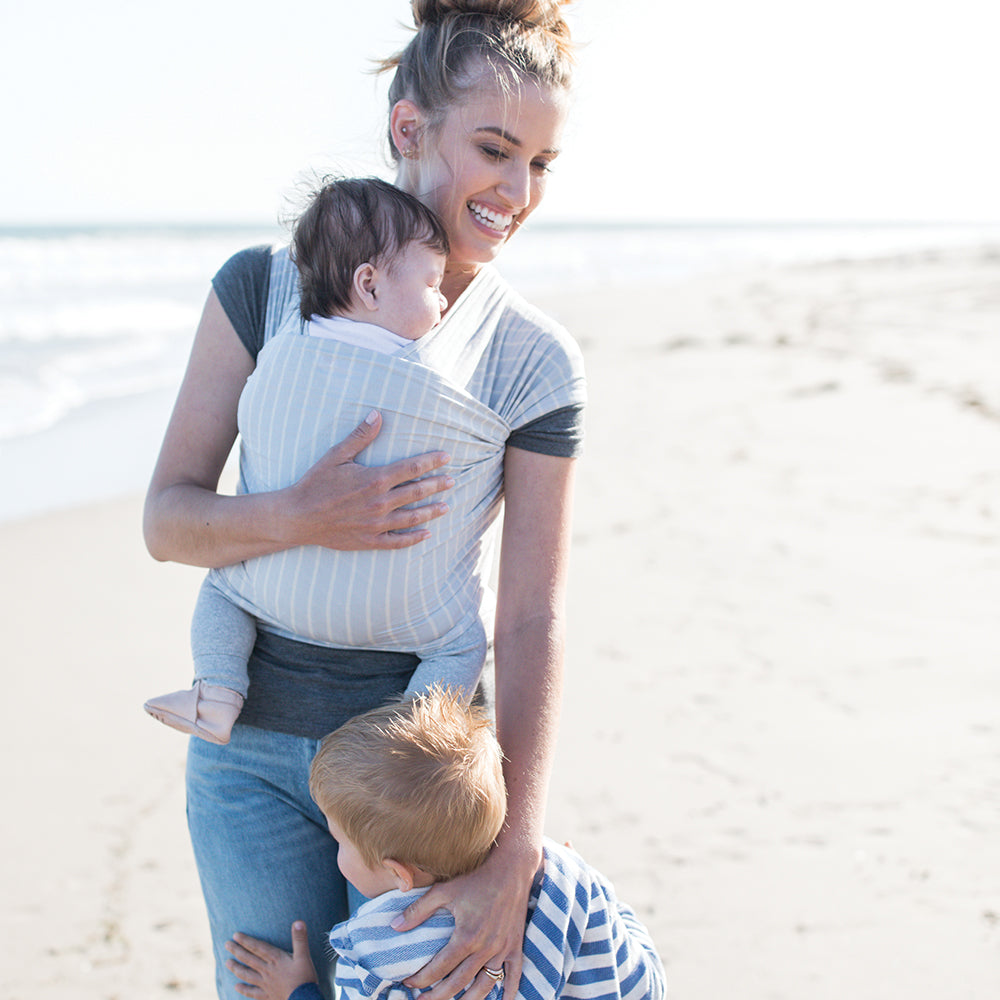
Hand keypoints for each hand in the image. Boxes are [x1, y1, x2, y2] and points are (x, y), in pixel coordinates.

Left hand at [224, 920, 317, 999]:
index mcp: (276, 960)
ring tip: (227, 963)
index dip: (246, 941)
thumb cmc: (304, 978)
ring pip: (247, 975)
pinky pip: (252, 992)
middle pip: (249, 959)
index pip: (258, 948)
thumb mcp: (304, 956)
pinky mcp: (267, 996)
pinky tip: (236, 987)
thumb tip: (298, 921)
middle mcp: (267, 971)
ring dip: (237, 968)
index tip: (235, 935)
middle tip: (226, 944)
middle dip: (237, 951)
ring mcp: (266, 984)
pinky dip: (244, 989)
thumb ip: (300, 939)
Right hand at [284, 410, 453, 550]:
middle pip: (418, 492)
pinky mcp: (369, 540)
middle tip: (452, 481)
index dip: (432, 462)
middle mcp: (380, 502)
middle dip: (437, 485)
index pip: (412, 469)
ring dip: (432, 511)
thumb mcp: (336, 455)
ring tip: (446, 506)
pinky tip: (426, 534)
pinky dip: (414, 538)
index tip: (446, 458)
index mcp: (375, 479)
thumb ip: (360, 436)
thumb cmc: (315, 483)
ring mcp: (376, 523)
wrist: (297, 517)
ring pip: (413, 517)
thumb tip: (377, 414)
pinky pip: (398, 541)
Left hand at [391, 843, 540, 999]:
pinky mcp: (515, 946)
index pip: (439, 968)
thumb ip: (418, 910)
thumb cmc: (475, 878)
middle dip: (438, 996)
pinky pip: (513, 976)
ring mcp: (502, 949)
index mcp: (466, 937)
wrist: (510, 868)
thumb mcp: (444, 890)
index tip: (409, 983)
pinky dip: (508, 992)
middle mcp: (485, 948)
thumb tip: (394, 926)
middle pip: (459, 983)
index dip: (422, 979)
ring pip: (485, 987)